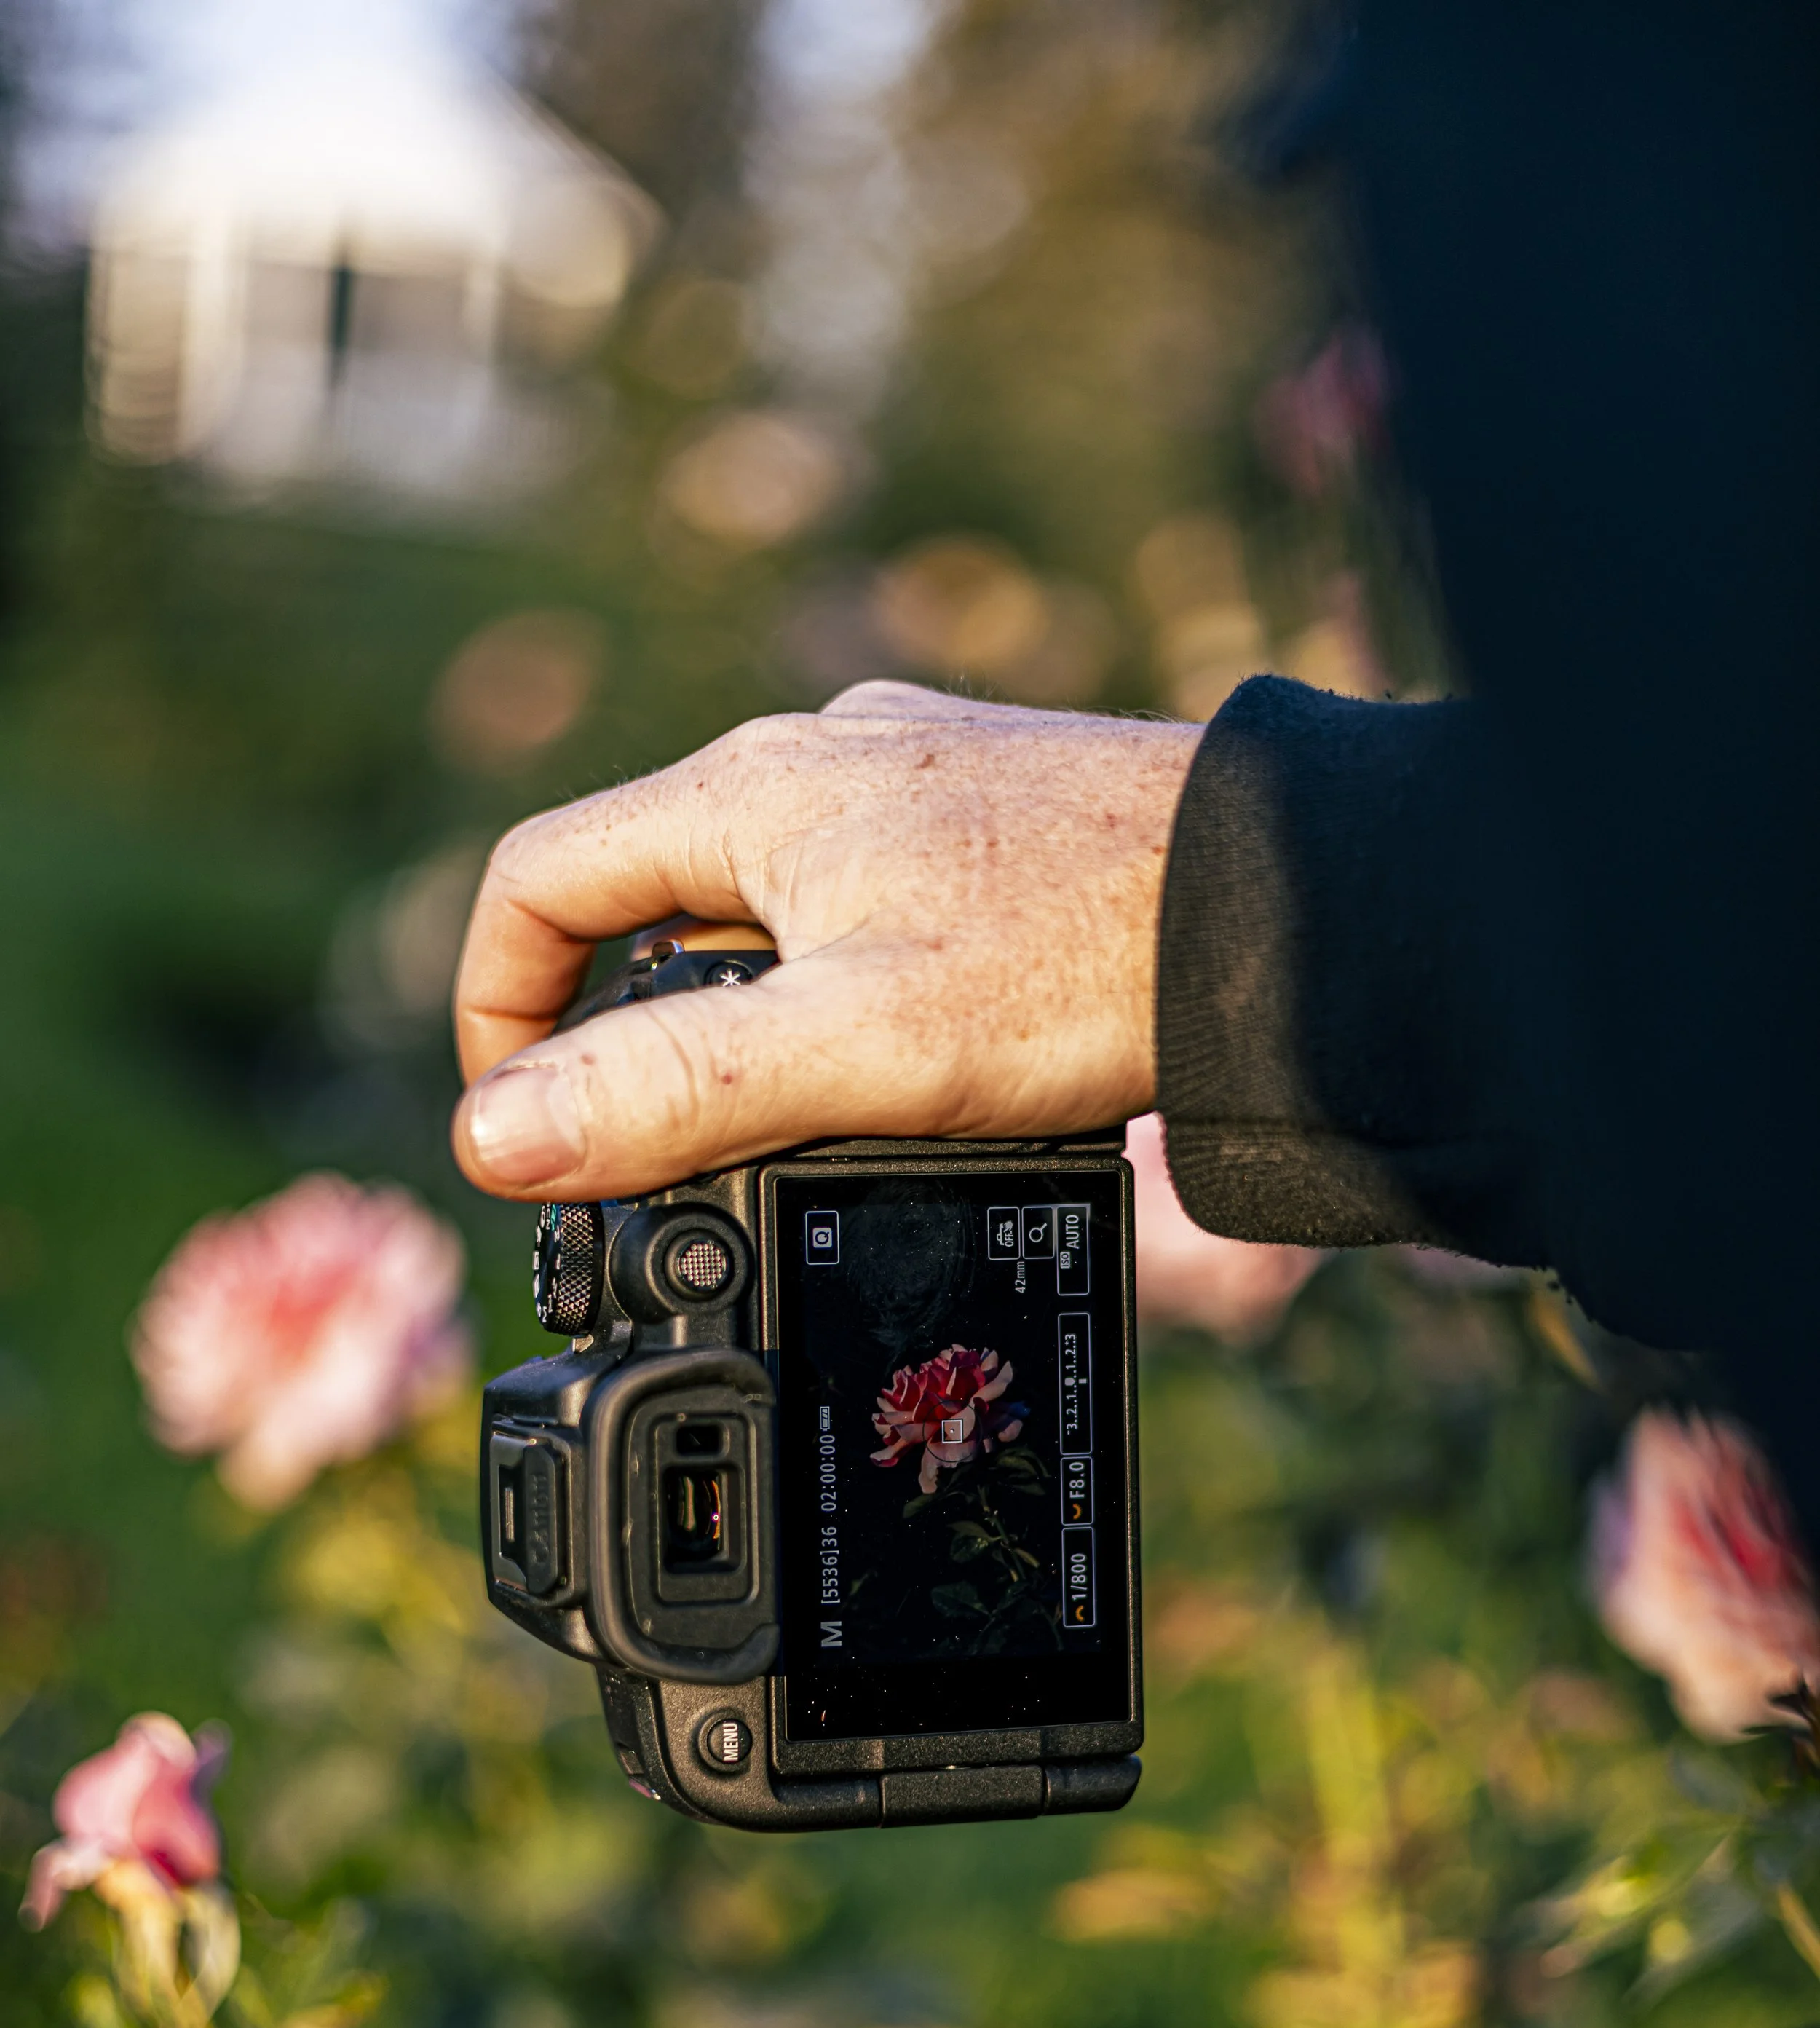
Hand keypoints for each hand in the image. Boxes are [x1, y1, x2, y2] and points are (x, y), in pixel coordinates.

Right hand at [450, 680, 1199, 1198]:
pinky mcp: (986, 827)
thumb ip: (671, 1093)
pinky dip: (840, 992)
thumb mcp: (853, 1048)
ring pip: (760, 910)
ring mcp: (909, 787)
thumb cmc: (1081, 963)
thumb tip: (497, 1136)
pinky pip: (858, 908)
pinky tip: (907, 1063)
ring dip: (741, 1018)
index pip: (540, 879)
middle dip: (624, 1030)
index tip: (525, 1123)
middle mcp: (819, 762)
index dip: (497, 1008)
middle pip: (645, 899)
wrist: (1282, 909)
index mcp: (751, 791)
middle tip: (660, 1152)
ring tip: (798, 1121)